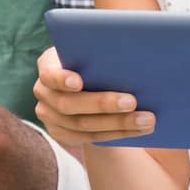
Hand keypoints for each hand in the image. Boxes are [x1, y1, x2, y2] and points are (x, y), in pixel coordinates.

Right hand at [33, 46, 153, 145]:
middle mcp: (43, 92)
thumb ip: (100, 52)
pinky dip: (117, 134)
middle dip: (103, 104)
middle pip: (69, 104)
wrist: (87, 84)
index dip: (61, 79)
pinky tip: (139, 130)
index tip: (79, 81)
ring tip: (146, 119)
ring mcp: (50, 116)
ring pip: (83, 125)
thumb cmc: (94, 59)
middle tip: (132, 101)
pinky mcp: (63, 134)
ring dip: (118, 123)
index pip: (49, 74)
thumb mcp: (91, 51)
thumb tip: (131, 51)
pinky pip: (91, 138)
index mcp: (48, 65)